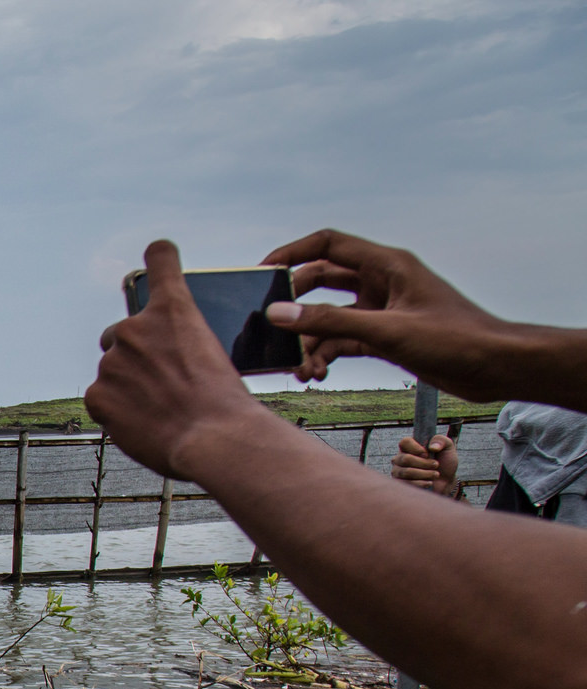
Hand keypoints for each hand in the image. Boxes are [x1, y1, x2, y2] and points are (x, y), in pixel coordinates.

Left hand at [85, 239, 275, 479]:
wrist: (215, 437)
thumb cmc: (223, 402)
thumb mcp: (213, 354)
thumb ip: (181, 343)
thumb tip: (166, 357)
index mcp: (173, 310)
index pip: (161, 262)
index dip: (160, 257)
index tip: (158, 252)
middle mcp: (135, 328)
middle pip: (120, 334)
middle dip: (133, 354)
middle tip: (158, 381)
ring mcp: (113, 361)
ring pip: (112, 371)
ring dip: (126, 386)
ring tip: (157, 409)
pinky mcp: (97, 393)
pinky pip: (100, 399)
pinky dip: (115, 411)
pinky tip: (140, 423)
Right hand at [260, 230, 520, 399]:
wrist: (497, 366)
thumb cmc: (455, 338)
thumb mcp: (386, 331)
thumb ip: (330, 322)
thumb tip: (279, 313)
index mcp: (386, 265)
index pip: (327, 244)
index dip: (291, 254)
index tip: (262, 273)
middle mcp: (381, 282)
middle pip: (321, 283)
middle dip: (296, 307)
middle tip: (272, 327)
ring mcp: (382, 309)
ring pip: (330, 318)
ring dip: (311, 342)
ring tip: (302, 370)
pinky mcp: (385, 335)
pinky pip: (342, 339)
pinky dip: (326, 355)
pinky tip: (317, 373)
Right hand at [390, 434, 458, 497]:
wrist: (446, 481)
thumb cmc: (444, 462)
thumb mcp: (447, 447)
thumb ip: (441, 441)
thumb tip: (432, 447)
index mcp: (409, 446)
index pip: (404, 442)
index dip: (416, 448)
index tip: (427, 453)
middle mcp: (400, 458)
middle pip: (405, 459)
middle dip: (424, 463)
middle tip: (436, 465)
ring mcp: (398, 471)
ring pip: (406, 472)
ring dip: (425, 474)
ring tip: (435, 474)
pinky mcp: (401, 484)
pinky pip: (407, 483)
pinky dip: (421, 483)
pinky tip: (429, 483)